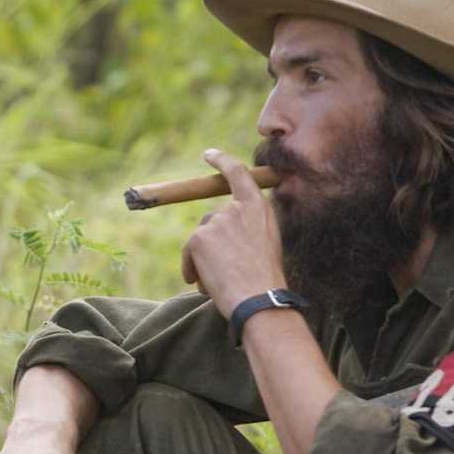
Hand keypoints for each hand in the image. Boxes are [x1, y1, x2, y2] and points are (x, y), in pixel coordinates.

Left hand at [180, 148, 286, 318]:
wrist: (259, 299)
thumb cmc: (265, 280)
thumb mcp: (265, 244)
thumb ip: (247, 228)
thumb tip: (219, 233)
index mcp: (258, 206)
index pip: (238, 174)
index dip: (222, 162)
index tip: (209, 155)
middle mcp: (236, 208)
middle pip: (211, 221)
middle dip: (212, 246)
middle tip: (228, 270)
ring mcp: (216, 221)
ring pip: (200, 241)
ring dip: (204, 261)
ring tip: (222, 281)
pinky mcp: (198, 237)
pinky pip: (188, 254)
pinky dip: (192, 270)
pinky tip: (205, 285)